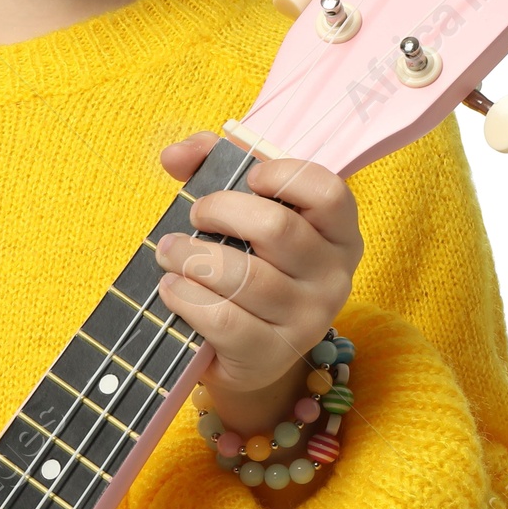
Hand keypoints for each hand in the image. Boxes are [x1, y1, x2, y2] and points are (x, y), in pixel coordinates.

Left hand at [153, 131, 363, 438]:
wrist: (249, 355)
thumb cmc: (248, 269)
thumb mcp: (242, 217)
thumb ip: (212, 167)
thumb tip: (175, 153)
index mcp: (338, 234)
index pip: (329, 192)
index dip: (283, 175)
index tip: (248, 178)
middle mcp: (334, 276)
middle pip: (276, 228)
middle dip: (219, 211)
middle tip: (193, 215)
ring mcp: (307, 319)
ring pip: (244, 276)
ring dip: (191, 256)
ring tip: (168, 252)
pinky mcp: (271, 353)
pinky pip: (223, 318)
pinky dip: (187, 297)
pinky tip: (171, 287)